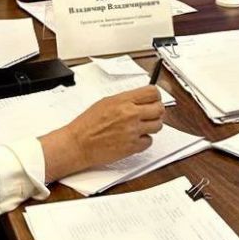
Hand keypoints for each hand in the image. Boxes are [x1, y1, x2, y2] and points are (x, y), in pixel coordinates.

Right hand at [39, 86, 163, 180]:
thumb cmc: (88, 124)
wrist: (78, 143)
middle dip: (157, 111)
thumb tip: (141, 98)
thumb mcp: (106, 102)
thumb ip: (126, 100)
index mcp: (123, 101)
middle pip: (159, 109)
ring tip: (141, 126)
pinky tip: (134, 138)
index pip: (152, 93)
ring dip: (152, 126)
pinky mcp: (132, 146)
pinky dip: (144, 140)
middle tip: (150, 113)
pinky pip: (149, 141)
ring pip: (158, 126)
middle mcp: (130, 114)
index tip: (154, 99)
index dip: (156, 96)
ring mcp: (133, 131)